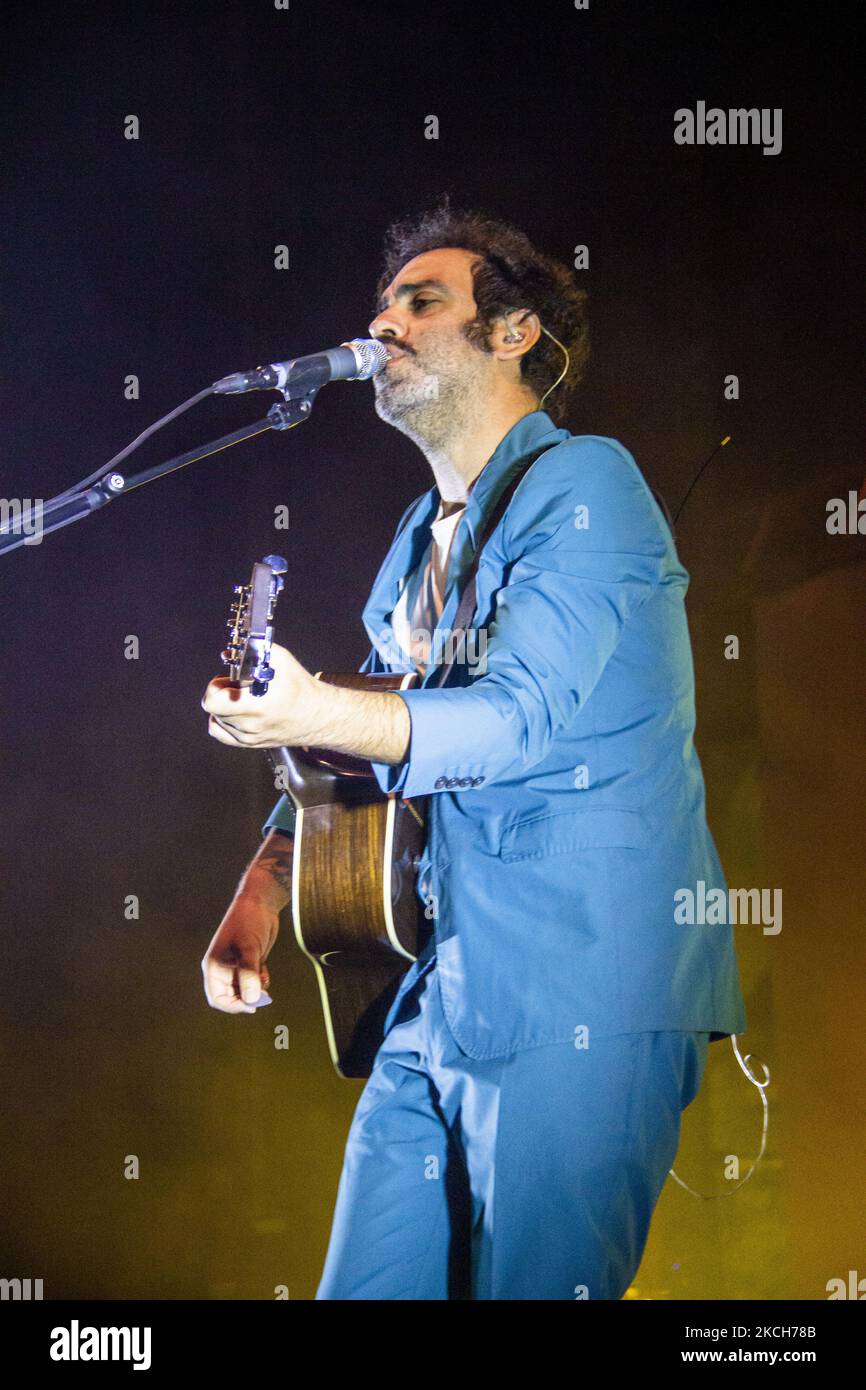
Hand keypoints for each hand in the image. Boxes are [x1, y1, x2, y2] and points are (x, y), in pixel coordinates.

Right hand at [201, 893, 278, 1013]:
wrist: (261, 903)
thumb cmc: (249, 922)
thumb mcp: (249, 950)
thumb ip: (249, 975)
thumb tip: (251, 1000)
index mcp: (214, 967)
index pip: (218, 998)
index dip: (233, 1006)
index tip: (251, 1006)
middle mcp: (223, 969)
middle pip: (232, 996)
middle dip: (247, 998)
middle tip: (264, 997)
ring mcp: (236, 965)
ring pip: (244, 989)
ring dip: (255, 990)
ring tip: (263, 977)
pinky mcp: (250, 962)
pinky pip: (253, 981)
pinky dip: (261, 981)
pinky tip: (265, 971)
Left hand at [202, 642, 318, 747]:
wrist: (318, 716)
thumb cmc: (301, 690)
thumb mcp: (280, 660)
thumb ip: (254, 651)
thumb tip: (232, 651)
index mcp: (255, 706)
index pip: (213, 701)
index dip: (216, 686)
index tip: (228, 679)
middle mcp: (249, 725)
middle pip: (214, 708)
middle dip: (222, 692)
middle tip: (237, 685)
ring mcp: (248, 737)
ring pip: (217, 719)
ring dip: (224, 706)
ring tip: (241, 698)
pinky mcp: (249, 744)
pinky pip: (221, 734)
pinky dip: (222, 721)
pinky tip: (233, 712)